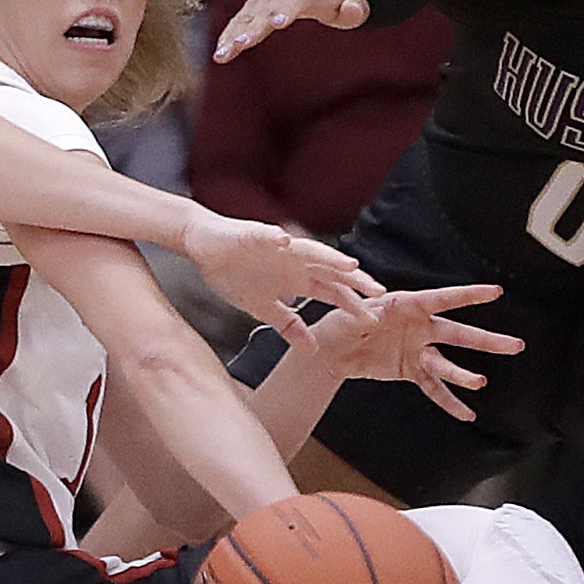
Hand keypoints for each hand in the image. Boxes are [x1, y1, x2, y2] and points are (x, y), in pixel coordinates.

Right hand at [180, 209, 380, 333]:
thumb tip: (312, 349)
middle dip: (354, 281)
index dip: (352, 304)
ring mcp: (278, 246)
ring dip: (329, 257)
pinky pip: (269, 236)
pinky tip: (287, 242)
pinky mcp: (255, 235)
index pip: (332, 292)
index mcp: (298, 278)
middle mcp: (295, 261)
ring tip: (349, 265)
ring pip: (310, 251)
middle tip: (378, 293)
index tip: (373, 319)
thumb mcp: (262, 309)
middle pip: (330, 270)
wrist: (205, 246)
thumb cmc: (236, 272)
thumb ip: (288, 325)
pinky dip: (278, 239)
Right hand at [214, 0, 368, 60]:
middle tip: (240, 43)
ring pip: (246, 16)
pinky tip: (220, 54)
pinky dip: (228, 34)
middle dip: (252, 27)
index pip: (295, 1)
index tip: (277, 22)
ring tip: (222, 55)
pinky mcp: (255, 5)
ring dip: (232, 34)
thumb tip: (354, 12)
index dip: (286, 10)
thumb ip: (356, 7)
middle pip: (264, 10)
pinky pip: (239, 20)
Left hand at [303, 283, 520, 420]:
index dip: (471, 295)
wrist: (334, 349)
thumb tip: (382, 313)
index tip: (497, 292)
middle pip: (459, 334)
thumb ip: (369, 314)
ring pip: (447, 364)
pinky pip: (434, 388)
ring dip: (463, 375)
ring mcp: (419, 350)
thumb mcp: (352, 313)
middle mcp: (421, 328)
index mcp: (409, 305)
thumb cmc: (342, 322)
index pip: (445, 298)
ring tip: (480, 383)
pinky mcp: (412, 371)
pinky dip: (450, 402)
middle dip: (487, 340)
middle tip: (516, 345)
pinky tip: (467, 414)